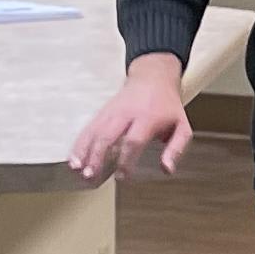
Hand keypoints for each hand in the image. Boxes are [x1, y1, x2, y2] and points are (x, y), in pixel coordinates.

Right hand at [68, 55, 190, 181]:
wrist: (153, 77)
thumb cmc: (167, 106)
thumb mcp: (181, 125)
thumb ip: (176, 148)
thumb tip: (167, 169)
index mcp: (148, 118)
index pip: (133, 141)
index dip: (126, 160)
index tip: (122, 176)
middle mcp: (126, 114)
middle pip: (108, 135)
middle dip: (97, 156)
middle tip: (91, 176)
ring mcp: (111, 112)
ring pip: (94, 132)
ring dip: (84, 151)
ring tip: (78, 169)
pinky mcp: (102, 112)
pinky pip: (88, 128)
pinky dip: (79, 144)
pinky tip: (73, 159)